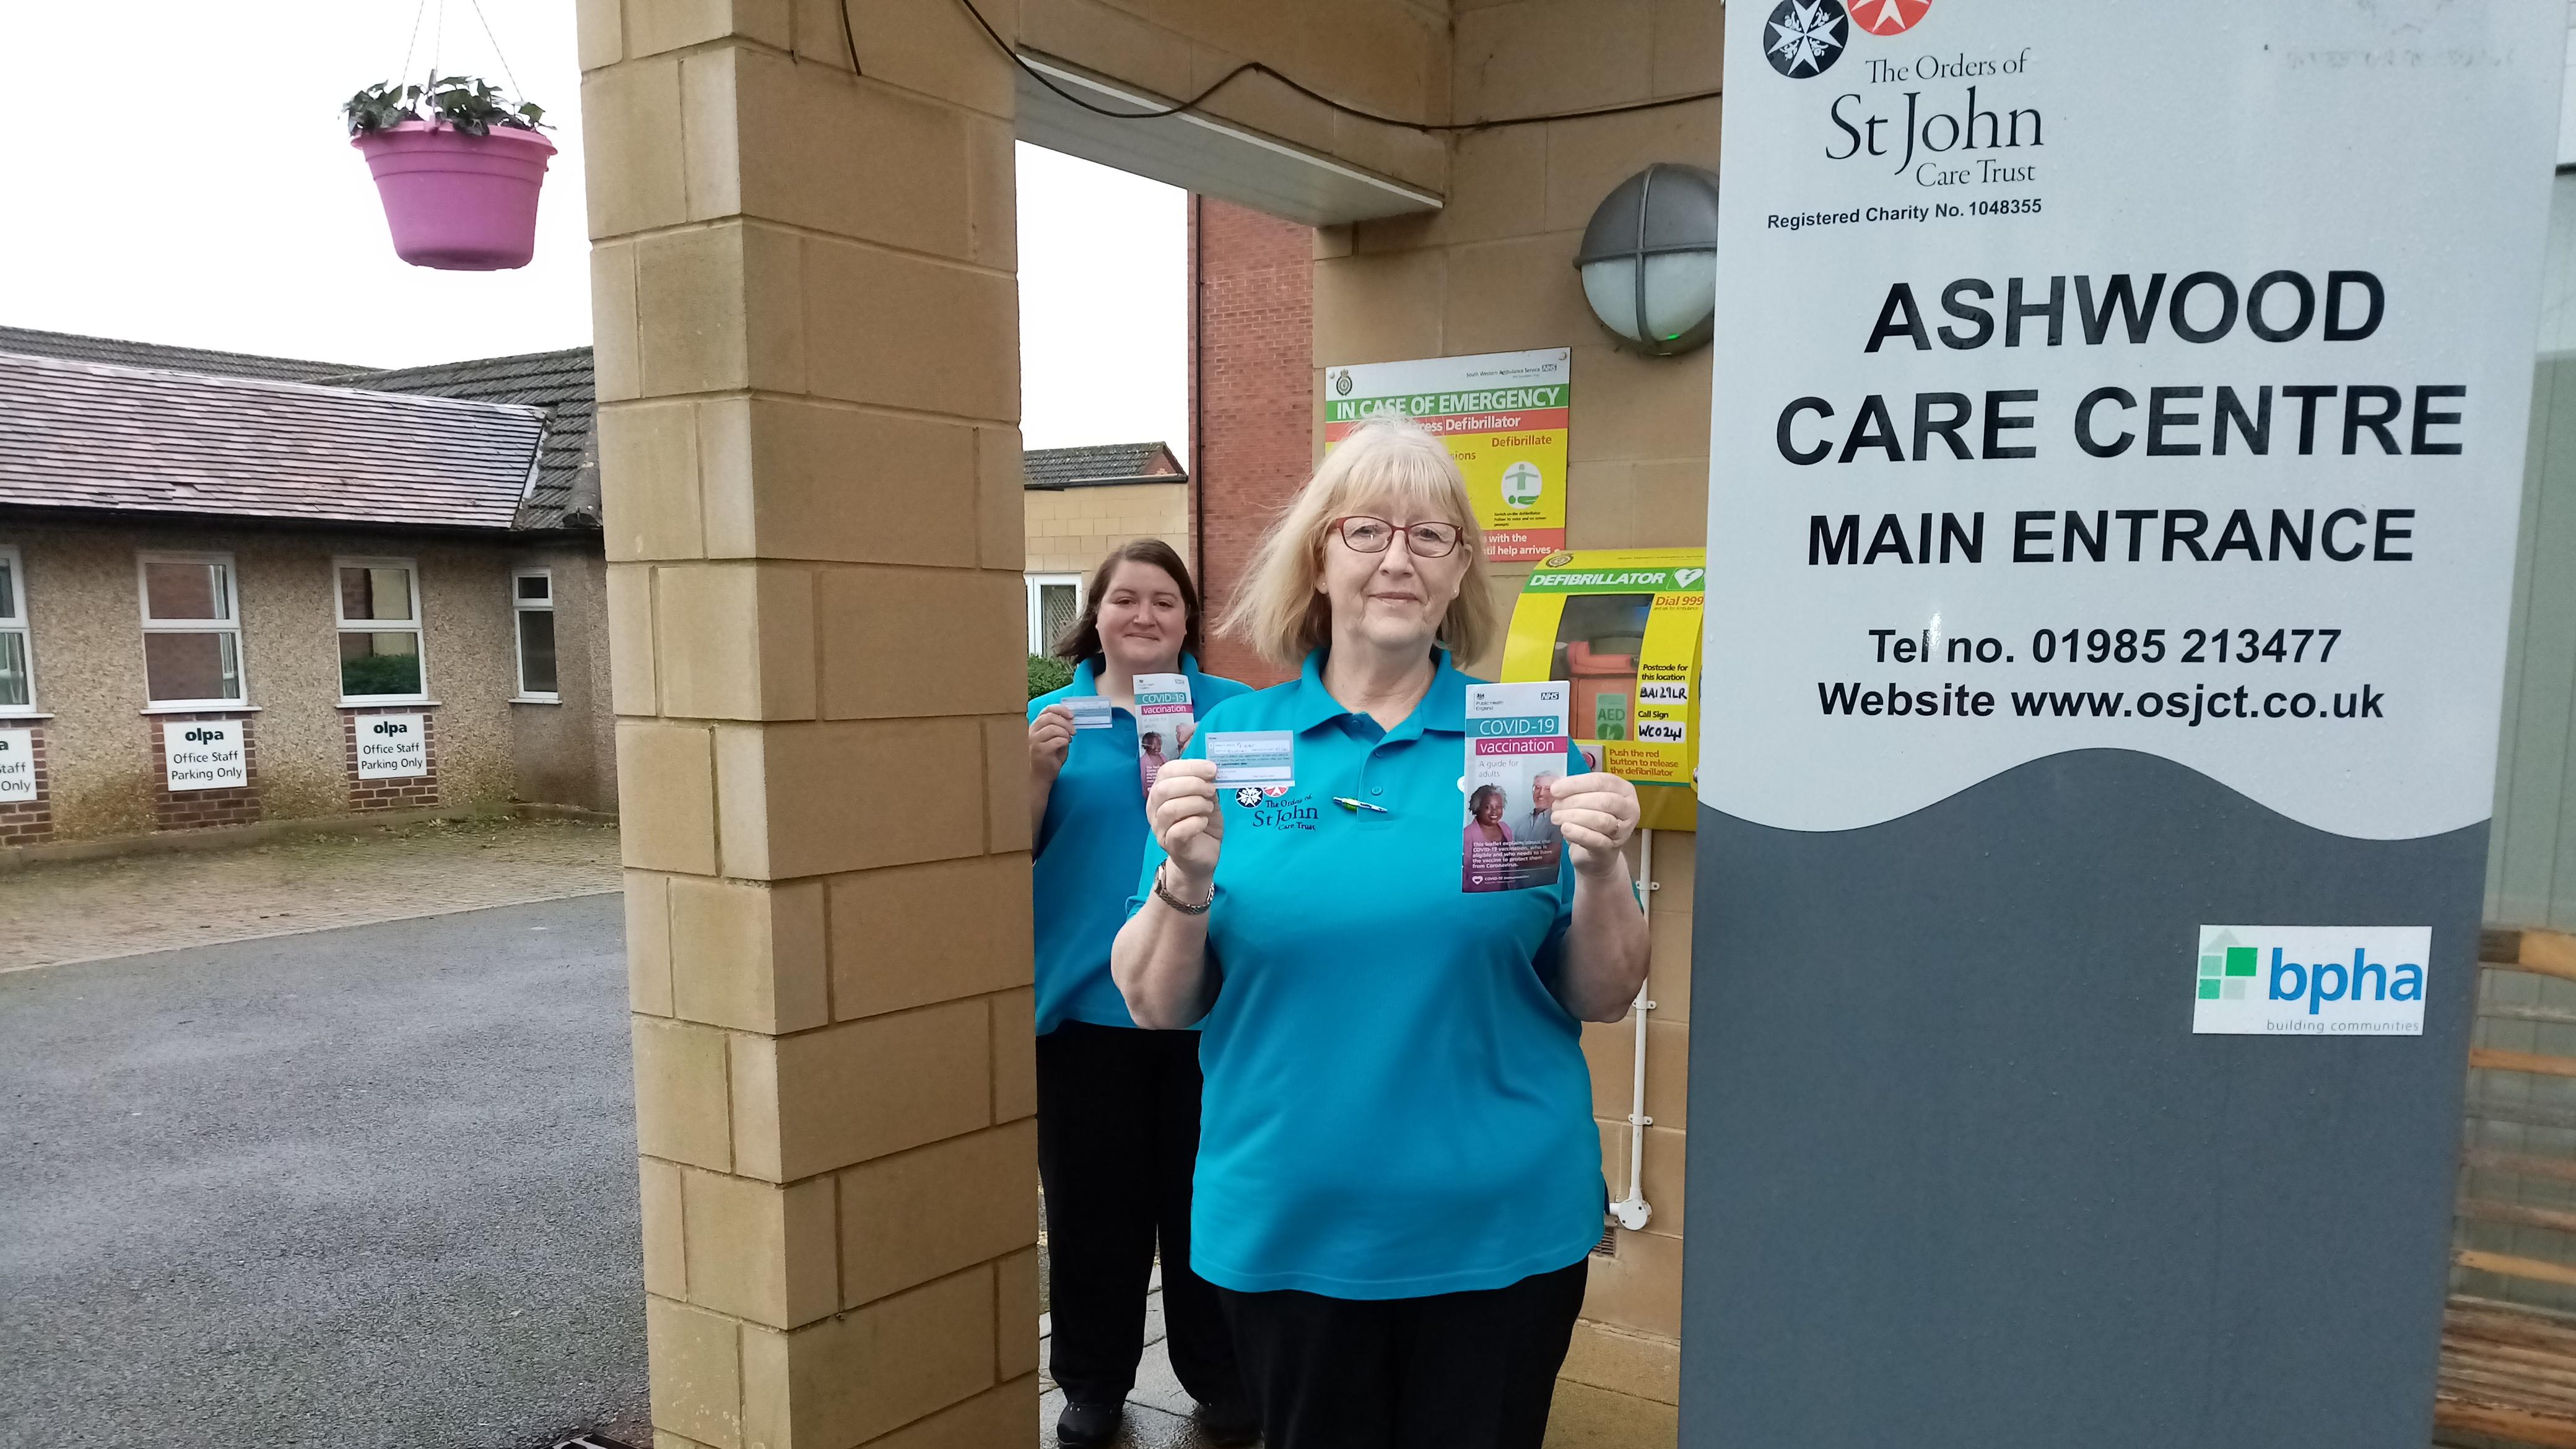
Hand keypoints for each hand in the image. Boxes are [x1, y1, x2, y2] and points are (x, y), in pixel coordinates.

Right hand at [1028, 704, 1073, 780]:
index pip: (1047, 710)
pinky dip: (1064, 741)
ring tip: (1069, 739)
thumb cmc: (1050, 756)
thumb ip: (1060, 727)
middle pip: (1050, 717)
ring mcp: (1034, 741)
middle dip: (1065, 722)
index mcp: (1036, 726)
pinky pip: (1056, 741)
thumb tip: (1070, 718)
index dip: (1060, 709)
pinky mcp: (1040, 751)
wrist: (1042, 775)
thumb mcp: (1056, 738)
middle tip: (1073, 731)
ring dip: (1065, 732)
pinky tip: (1065, 745)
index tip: (1071, 715)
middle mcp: (1032, 732)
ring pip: (1052, 728)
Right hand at [1146, 758, 1222, 886]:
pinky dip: (1194, 823)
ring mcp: (1160, 829)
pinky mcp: (1171, 846)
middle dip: (1192, 784)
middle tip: (1211, 790)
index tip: (1211, 769)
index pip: (1166, 771)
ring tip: (1209, 808)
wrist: (1202, 856)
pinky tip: (1203, 822)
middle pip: (1164, 789)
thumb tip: (1211, 770)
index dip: (1190, 767)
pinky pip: (1177, 831)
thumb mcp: (1207, 800)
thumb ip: (1206, 785)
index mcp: (1161, 793)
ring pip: (1169, 809)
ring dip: (1195, 804)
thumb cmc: (1201, 824)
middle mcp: (1155, 809)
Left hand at [1550, 772, 1638, 878]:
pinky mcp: (1612, 849)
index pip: (1601, 781)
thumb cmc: (1591, 822)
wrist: (1597, 855)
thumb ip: (1571, 791)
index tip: (1555, 789)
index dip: (1576, 784)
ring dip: (1574, 817)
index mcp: (1624, 790)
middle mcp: (1629, 808)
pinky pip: (1596, 839)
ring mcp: (1624, 830)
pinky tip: (1565, 829)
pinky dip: (1578, 833)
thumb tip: (1552, 785)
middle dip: (1575, 801)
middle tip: (1556, 806)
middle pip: (1603, 800)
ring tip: (1556, 817)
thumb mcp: (1585, 801)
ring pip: (1601, 820)